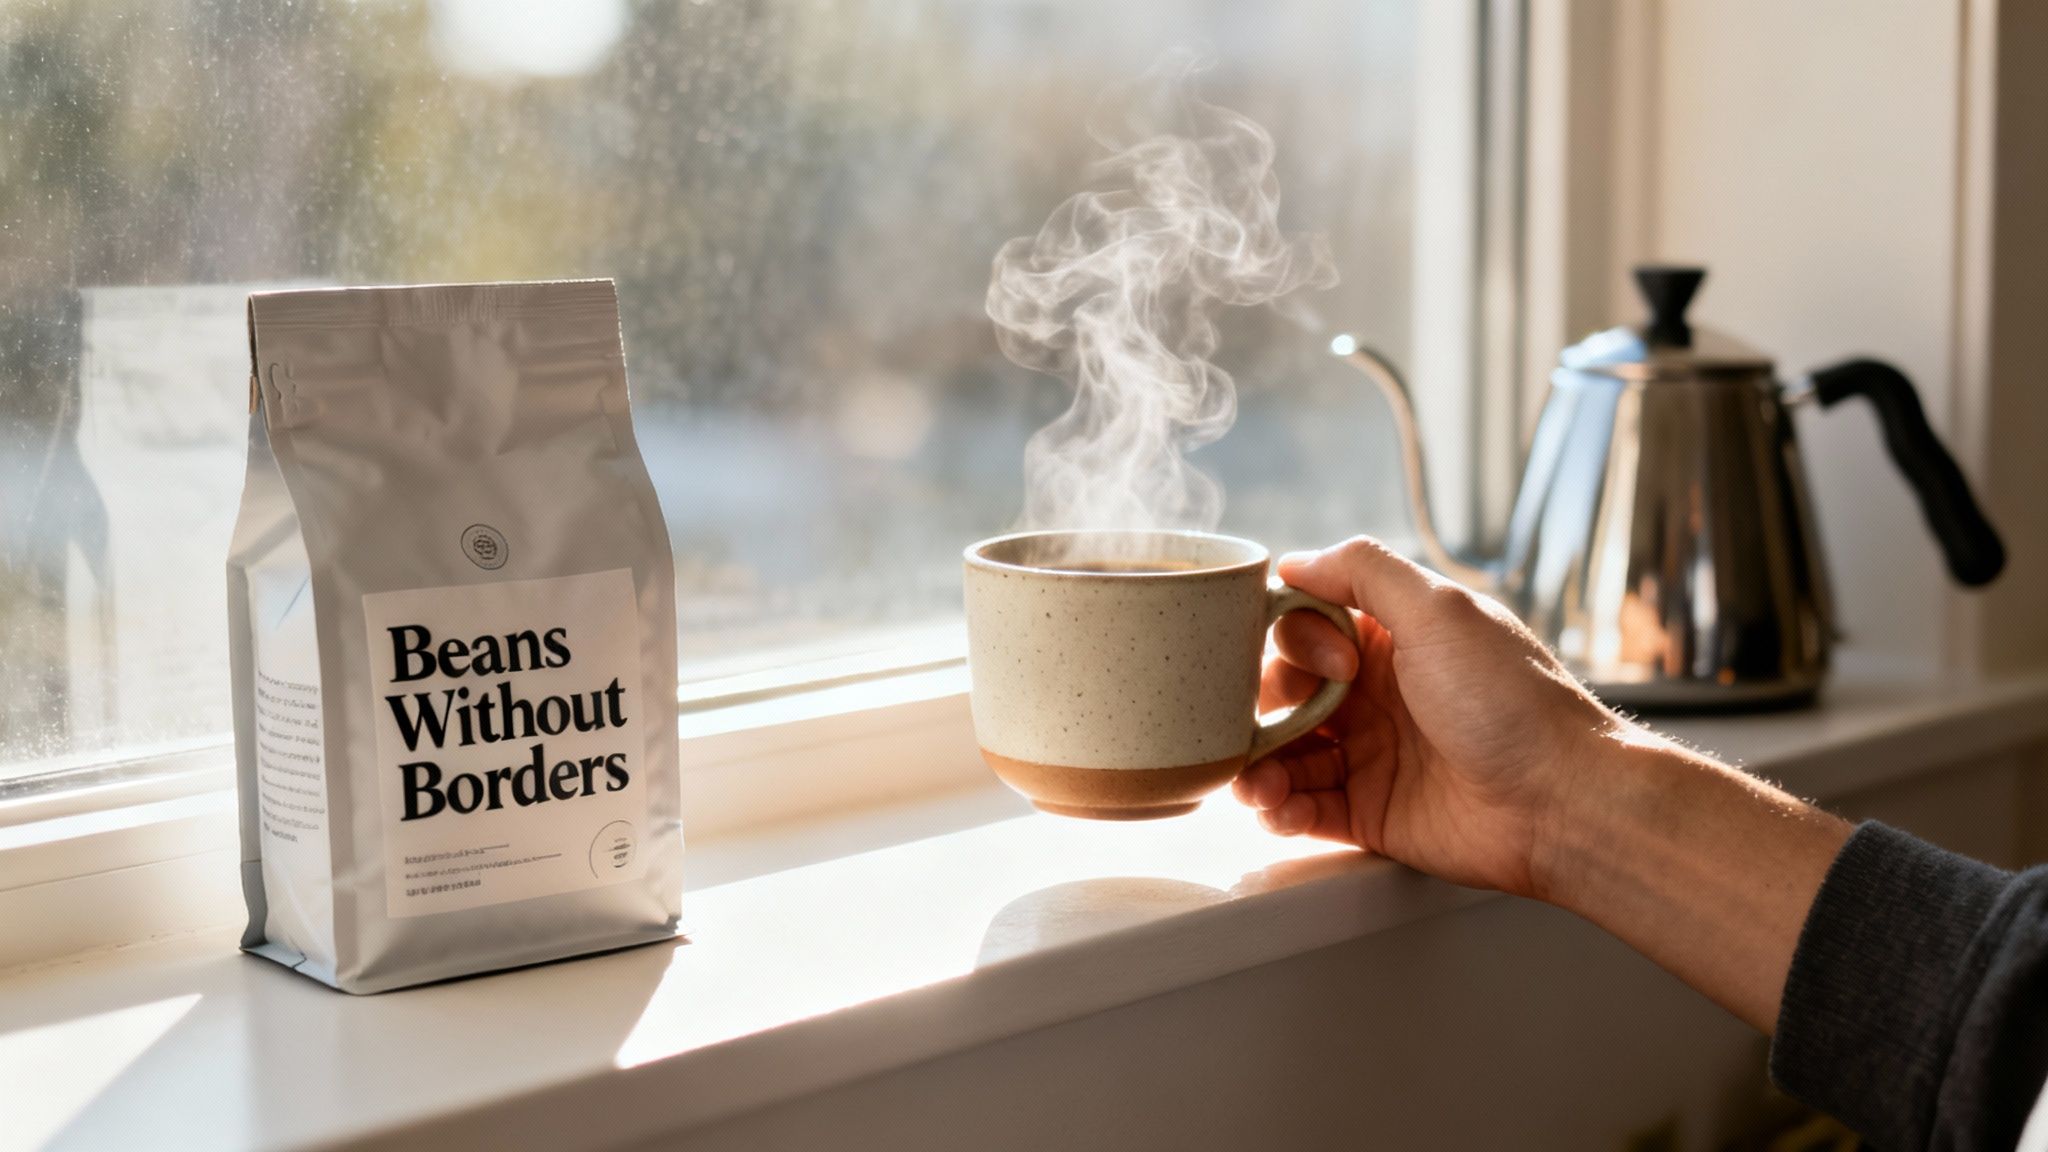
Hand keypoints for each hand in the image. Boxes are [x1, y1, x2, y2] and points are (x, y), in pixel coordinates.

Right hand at [1233, 536, 1623, 897]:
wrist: (1562, 801)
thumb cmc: (1511, 702)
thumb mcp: (1439, 611)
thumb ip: (1363, 571)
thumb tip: (1294, 561)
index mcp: (1392, 639)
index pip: (1304, 626)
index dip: (1298, 642)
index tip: (1336, 666)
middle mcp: (1376, 694)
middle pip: (1282, 690)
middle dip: (1263, 707)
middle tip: (1281, 727)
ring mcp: (1372, 755)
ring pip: (1284, 754)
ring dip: (1257, 766)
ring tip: (1256, 784)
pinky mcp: (1370, 813)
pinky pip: (1304, 808)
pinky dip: (1279, 809)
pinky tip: (1279, 809)